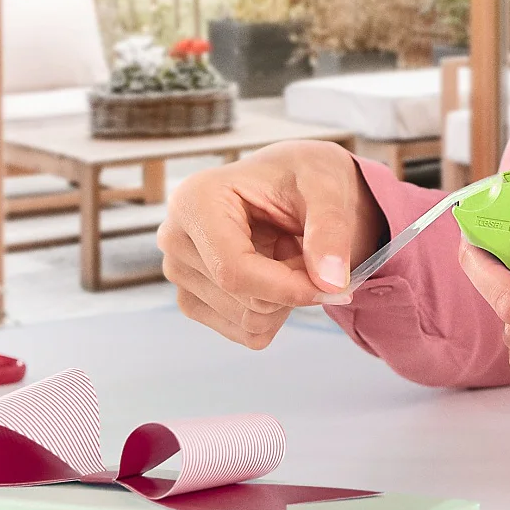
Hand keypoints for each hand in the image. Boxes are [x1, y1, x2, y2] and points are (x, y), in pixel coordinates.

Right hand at [157, 140, 386, 348]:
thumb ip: (330, 230)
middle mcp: (175, 238)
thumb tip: (331, 283)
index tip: (333, 286)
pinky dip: (275, 313)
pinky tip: (275, 274)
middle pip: (242, 300)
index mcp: (195, 200)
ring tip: (289, 255)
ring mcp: (179, 273)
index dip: (288, 287)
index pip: (233, 271)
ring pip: (247, 322)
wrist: (294, 184)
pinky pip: (246, 333)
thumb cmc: (303, 176)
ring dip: (285, 300)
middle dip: (292, 287)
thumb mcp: (327, 187)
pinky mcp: (193, 299)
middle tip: (309, 251)